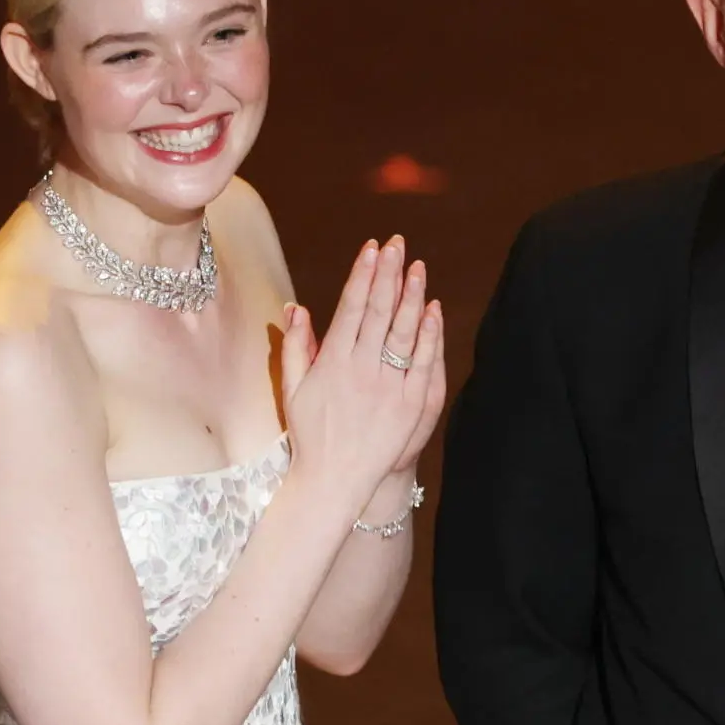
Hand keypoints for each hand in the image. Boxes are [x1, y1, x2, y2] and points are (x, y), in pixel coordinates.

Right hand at [279, 236, 446, 508]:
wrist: (334, 480)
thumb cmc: (310, 434)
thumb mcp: (292, 389)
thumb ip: (295, 346)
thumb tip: (296, 307)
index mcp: (332, 362)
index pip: (351, 307)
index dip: (362, 275)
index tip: (371, 249)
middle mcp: (361, 369)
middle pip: (379, 311)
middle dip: (388, 273)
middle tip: (397, 244)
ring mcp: (388, 387)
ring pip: (402, 331)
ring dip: (411, 296)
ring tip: (416, 266)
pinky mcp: (409, 405)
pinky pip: (423, 362)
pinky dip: (429, 335)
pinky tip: (432, 310)